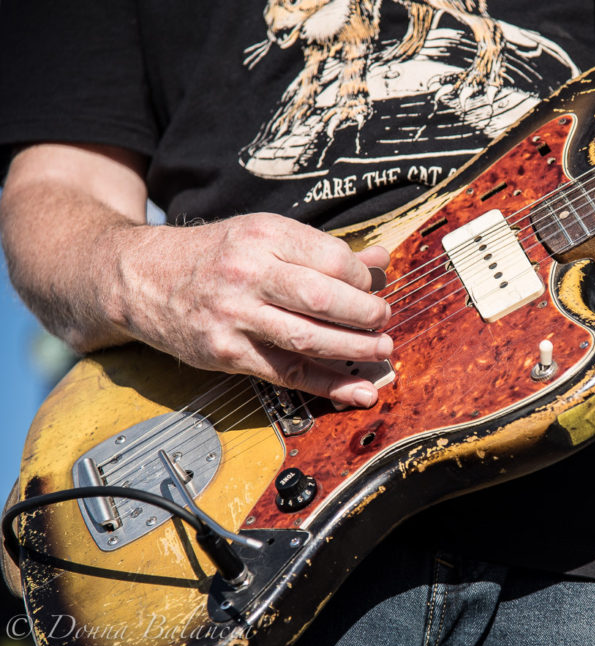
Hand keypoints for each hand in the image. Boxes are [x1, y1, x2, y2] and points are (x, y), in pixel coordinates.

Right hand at [117, 214, 390, 406]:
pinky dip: (327, 385)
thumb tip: (379, 261)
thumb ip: (321, 250)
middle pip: (324, 300)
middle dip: (365, 315)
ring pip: (308, 339)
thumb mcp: (263, 236)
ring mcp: (234, 316)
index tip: (372, 289)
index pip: (332, 259)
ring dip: (354, 350)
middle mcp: (248, 274)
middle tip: (384, 321)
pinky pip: (286, 374)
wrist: (141, 277)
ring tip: (381, 351)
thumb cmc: (213, 255)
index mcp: (264, 236)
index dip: (363, 279)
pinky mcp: (225, 353)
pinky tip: (357, 391)